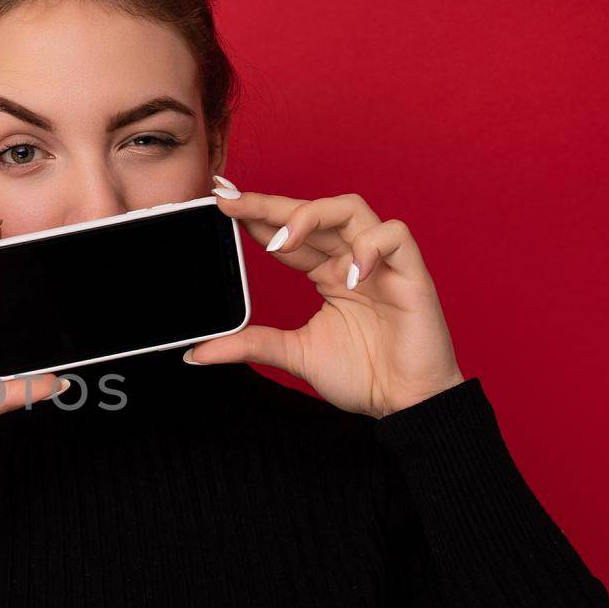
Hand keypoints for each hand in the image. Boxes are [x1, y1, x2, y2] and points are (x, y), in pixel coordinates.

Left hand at [186, 177, 465, 417]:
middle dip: (271, 204)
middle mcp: (352, 259)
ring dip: (314, 215)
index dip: (258, 217)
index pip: (288, 233)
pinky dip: (371, 246)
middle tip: (232, 203)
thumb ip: (251, 345)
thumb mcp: (294, 354)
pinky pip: (396, 237)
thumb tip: (196, 353)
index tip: (221, 206)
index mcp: (326, 272)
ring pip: (352, 209)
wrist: (405, 404)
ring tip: (284, 240)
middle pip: (312, 212)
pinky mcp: (412, 274)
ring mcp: (382, 263)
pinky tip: (348, 274)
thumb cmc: (363, 375)